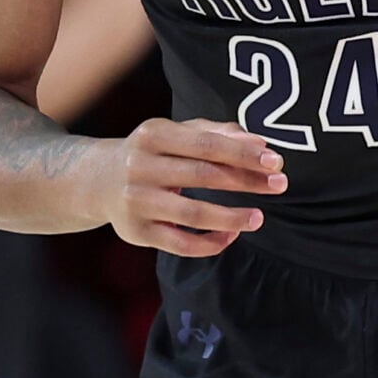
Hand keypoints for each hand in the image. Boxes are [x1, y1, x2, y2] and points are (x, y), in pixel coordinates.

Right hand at [92, 119, 286, 256]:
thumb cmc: (151, 153)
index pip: (206, 143)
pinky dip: (210, 242)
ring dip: (232, 217)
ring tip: (259, 217)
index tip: (275, 161)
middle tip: (280, 185)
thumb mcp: (176, 134)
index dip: (243, 153)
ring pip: (193, 214)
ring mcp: (136, 201)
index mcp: (153, 134)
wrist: (97, 180)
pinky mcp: (136, 232)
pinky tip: (231, 235)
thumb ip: (216, 133)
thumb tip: (259, 142)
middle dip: (246, 181)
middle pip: (203, 175)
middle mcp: (140, 166)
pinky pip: (180, 244)